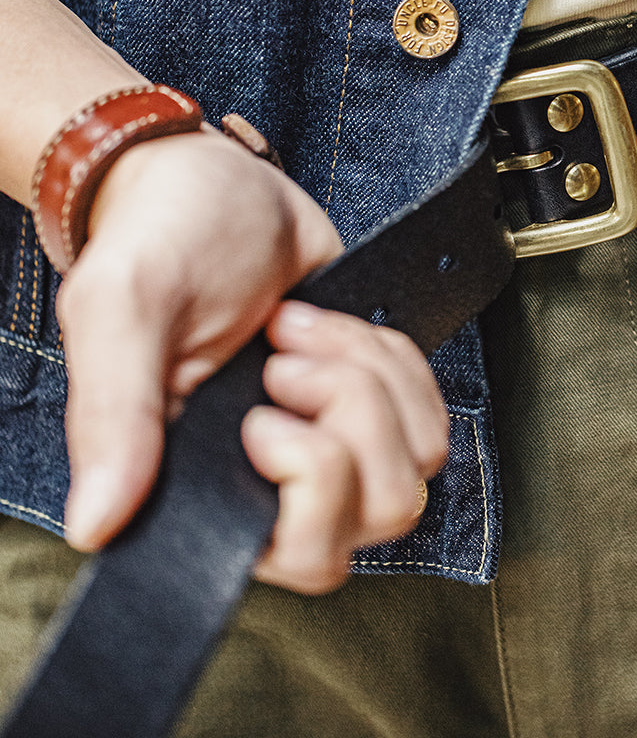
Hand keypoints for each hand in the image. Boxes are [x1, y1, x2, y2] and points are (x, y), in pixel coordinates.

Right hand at [57, 128, 446, 592]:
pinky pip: (431, 411)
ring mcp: (337, 443)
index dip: (314, 484)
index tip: (265, 411)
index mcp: (206, 483)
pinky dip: (397, 359)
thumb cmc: (160, 243)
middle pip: (386, 507)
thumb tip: (100, 523)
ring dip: (371, 377)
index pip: (304, 554)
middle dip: (353, 412)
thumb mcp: (121, 312)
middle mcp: (278, 480)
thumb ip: (115, 416)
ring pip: (420, 459)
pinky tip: (339, 328)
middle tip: (287, 357)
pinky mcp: (375, 403)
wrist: (212, 187)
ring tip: (304, 330)